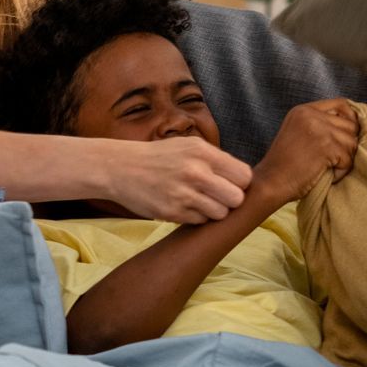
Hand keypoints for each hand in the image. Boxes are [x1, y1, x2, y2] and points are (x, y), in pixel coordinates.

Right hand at [104, 138, 253, 223]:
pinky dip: (196, 216)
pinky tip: (184, 205)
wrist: (120, 168)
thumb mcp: (188, 146)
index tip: (230, 184)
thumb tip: (245, 179)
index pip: (244, 175)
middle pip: (237, 198)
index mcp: (202, 152)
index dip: (240, 183)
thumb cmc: (160, 157)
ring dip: (214, 210)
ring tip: (199, 201)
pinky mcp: (171, 212)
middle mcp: (195, 172)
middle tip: (218, 196)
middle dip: (231, 200)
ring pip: (220, 213)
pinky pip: (200, 221)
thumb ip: (216, 160)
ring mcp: (183, 193)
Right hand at [253, 100, 360, 204]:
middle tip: (333, 160)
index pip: (342, 104)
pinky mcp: (326, 145)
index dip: (350, 121)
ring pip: (352, 142)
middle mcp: (311, 114)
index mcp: (304, 110)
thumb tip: (356, 125)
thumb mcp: (298, 133)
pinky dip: (341, 171)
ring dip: (345, 160)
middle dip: (347, 144)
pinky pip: (348, 159)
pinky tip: (326, 174)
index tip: (346, 138)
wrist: (270, 183)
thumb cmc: (285, 166)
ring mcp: (319, 128)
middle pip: (351, 124)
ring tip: (327, 168)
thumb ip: (320, 124)